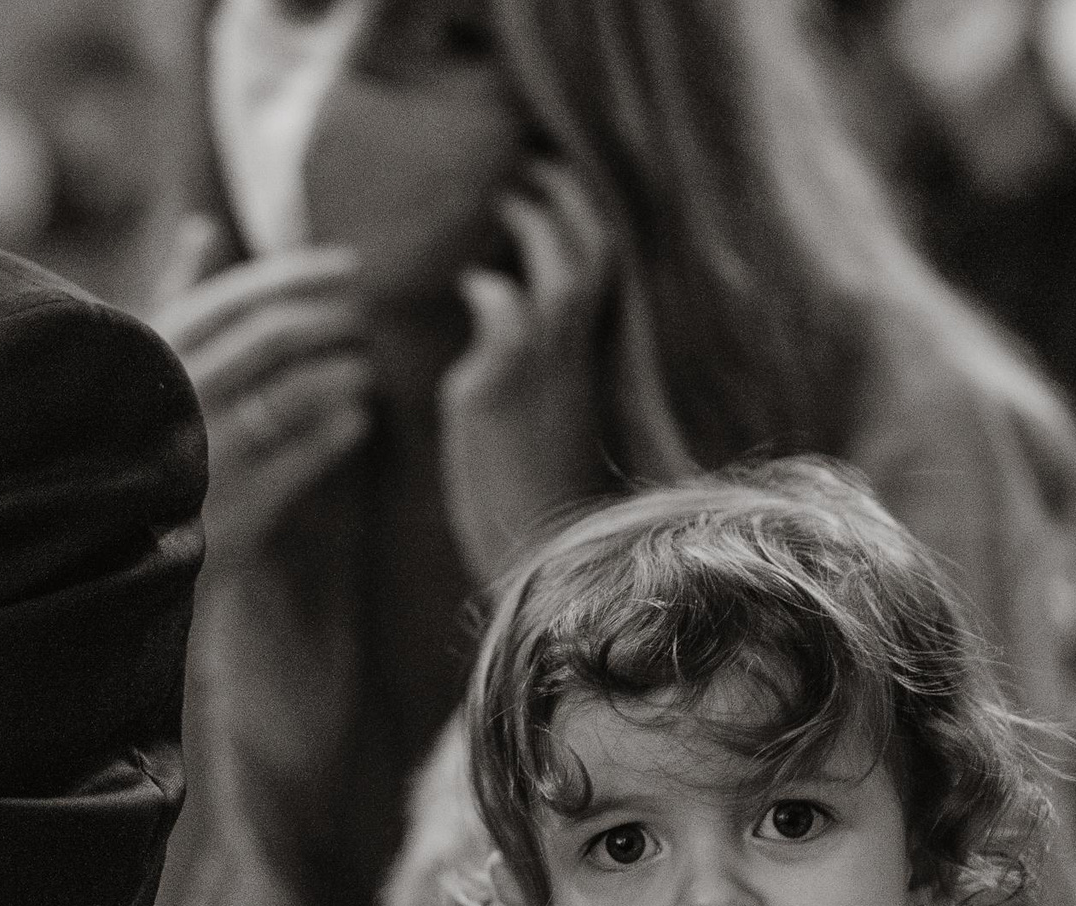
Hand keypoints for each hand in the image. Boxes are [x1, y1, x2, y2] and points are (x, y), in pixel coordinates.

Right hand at [152, 216, 371, 560]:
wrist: (122, 550)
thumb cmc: (139, 435)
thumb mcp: (143, 361)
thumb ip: (173, 295)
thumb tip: (202, 227)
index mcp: (152, 356)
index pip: (233, 298)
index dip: (297, 274)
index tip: (350, 264)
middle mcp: (176, 398)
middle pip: (270, 337)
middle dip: (331, 320)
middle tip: (367, 317)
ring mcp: (205, 453)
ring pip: (293, 393)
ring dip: (343, 374)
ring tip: (365, 369)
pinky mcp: (235, 507)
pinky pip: (304, 456)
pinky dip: (339, 432)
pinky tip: (356, 420)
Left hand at [440, 161, 615, 581]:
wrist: (535, 568)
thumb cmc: (527, 505)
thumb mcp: (529, 419)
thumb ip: (516, 352)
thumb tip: (483, 286)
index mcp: (585, 367)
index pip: (601, 272)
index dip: (584, 222)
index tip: (553, 185)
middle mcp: (574, 361)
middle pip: (594, 255)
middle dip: (568, 201)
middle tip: (533, 168)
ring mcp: (542, 375)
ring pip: (562, 274)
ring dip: (537, 227)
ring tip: (508, 196)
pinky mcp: (500, 395)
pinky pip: (509, 320)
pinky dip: (495, 293)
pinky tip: (474, 282)